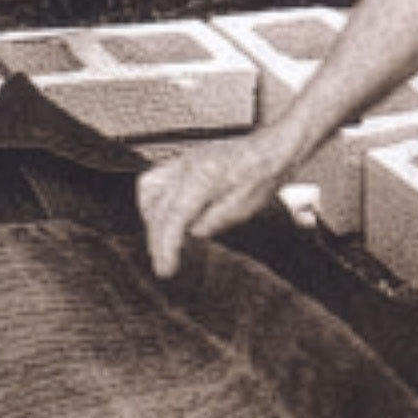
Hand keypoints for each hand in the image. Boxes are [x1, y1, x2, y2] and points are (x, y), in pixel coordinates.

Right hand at [137, 126, 296, 276]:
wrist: (269, 148)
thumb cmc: (262, 175)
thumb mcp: (244, 206)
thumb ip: (215, 221)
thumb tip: (192, 236)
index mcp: (203, 178)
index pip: (174, 217)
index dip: (167, 246)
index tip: (166, 269)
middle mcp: (186, 166)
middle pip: (157, 208)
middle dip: (157, 240)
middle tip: (164, 264)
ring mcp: (182, 160)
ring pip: (148, 191)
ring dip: (151, 219)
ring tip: (163, 241)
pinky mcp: (183, 161)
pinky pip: (155, 179)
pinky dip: (155, 201)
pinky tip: (166, 217)